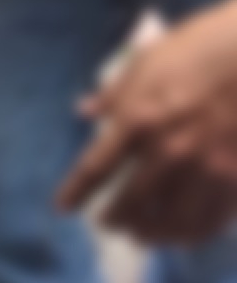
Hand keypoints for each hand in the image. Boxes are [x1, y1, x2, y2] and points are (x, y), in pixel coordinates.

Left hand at [57, 0, 236, 244]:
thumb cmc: (196, 48)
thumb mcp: (145, 62)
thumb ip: (115, 94)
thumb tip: (84, 110)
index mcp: (138, 118)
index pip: (97, 167)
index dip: (76, 192)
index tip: (62, 208)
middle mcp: (167, 152)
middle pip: (131, 202)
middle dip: (114, 218)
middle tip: (106, 225)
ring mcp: (204, 170)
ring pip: (170, 222)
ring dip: (150, 234)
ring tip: (140, 235)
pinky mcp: (234, 181)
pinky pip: (208, 222)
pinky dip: (190, 234)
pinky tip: (181, 233)